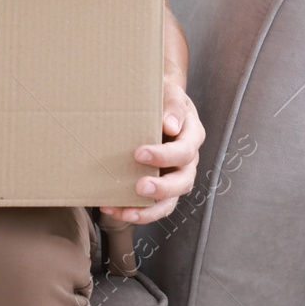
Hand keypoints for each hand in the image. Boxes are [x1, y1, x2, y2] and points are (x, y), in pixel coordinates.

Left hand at [100, 76, 204, 225]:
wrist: (160, 105)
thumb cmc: (164, 98)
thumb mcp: (170, 93)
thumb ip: (172, 105)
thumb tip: (170, 125)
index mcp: (192, 136)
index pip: (184, 151)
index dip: (164, 156)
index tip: (139, 153)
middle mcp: (188, 161)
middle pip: (183, 182)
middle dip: (161, 188)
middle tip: (140, 187)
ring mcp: (175, 177)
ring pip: (169, 202)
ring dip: (148, 210)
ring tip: (125, 211)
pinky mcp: (160, 187)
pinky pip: (152, 206)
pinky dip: (135, 210)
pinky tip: (112, 207)